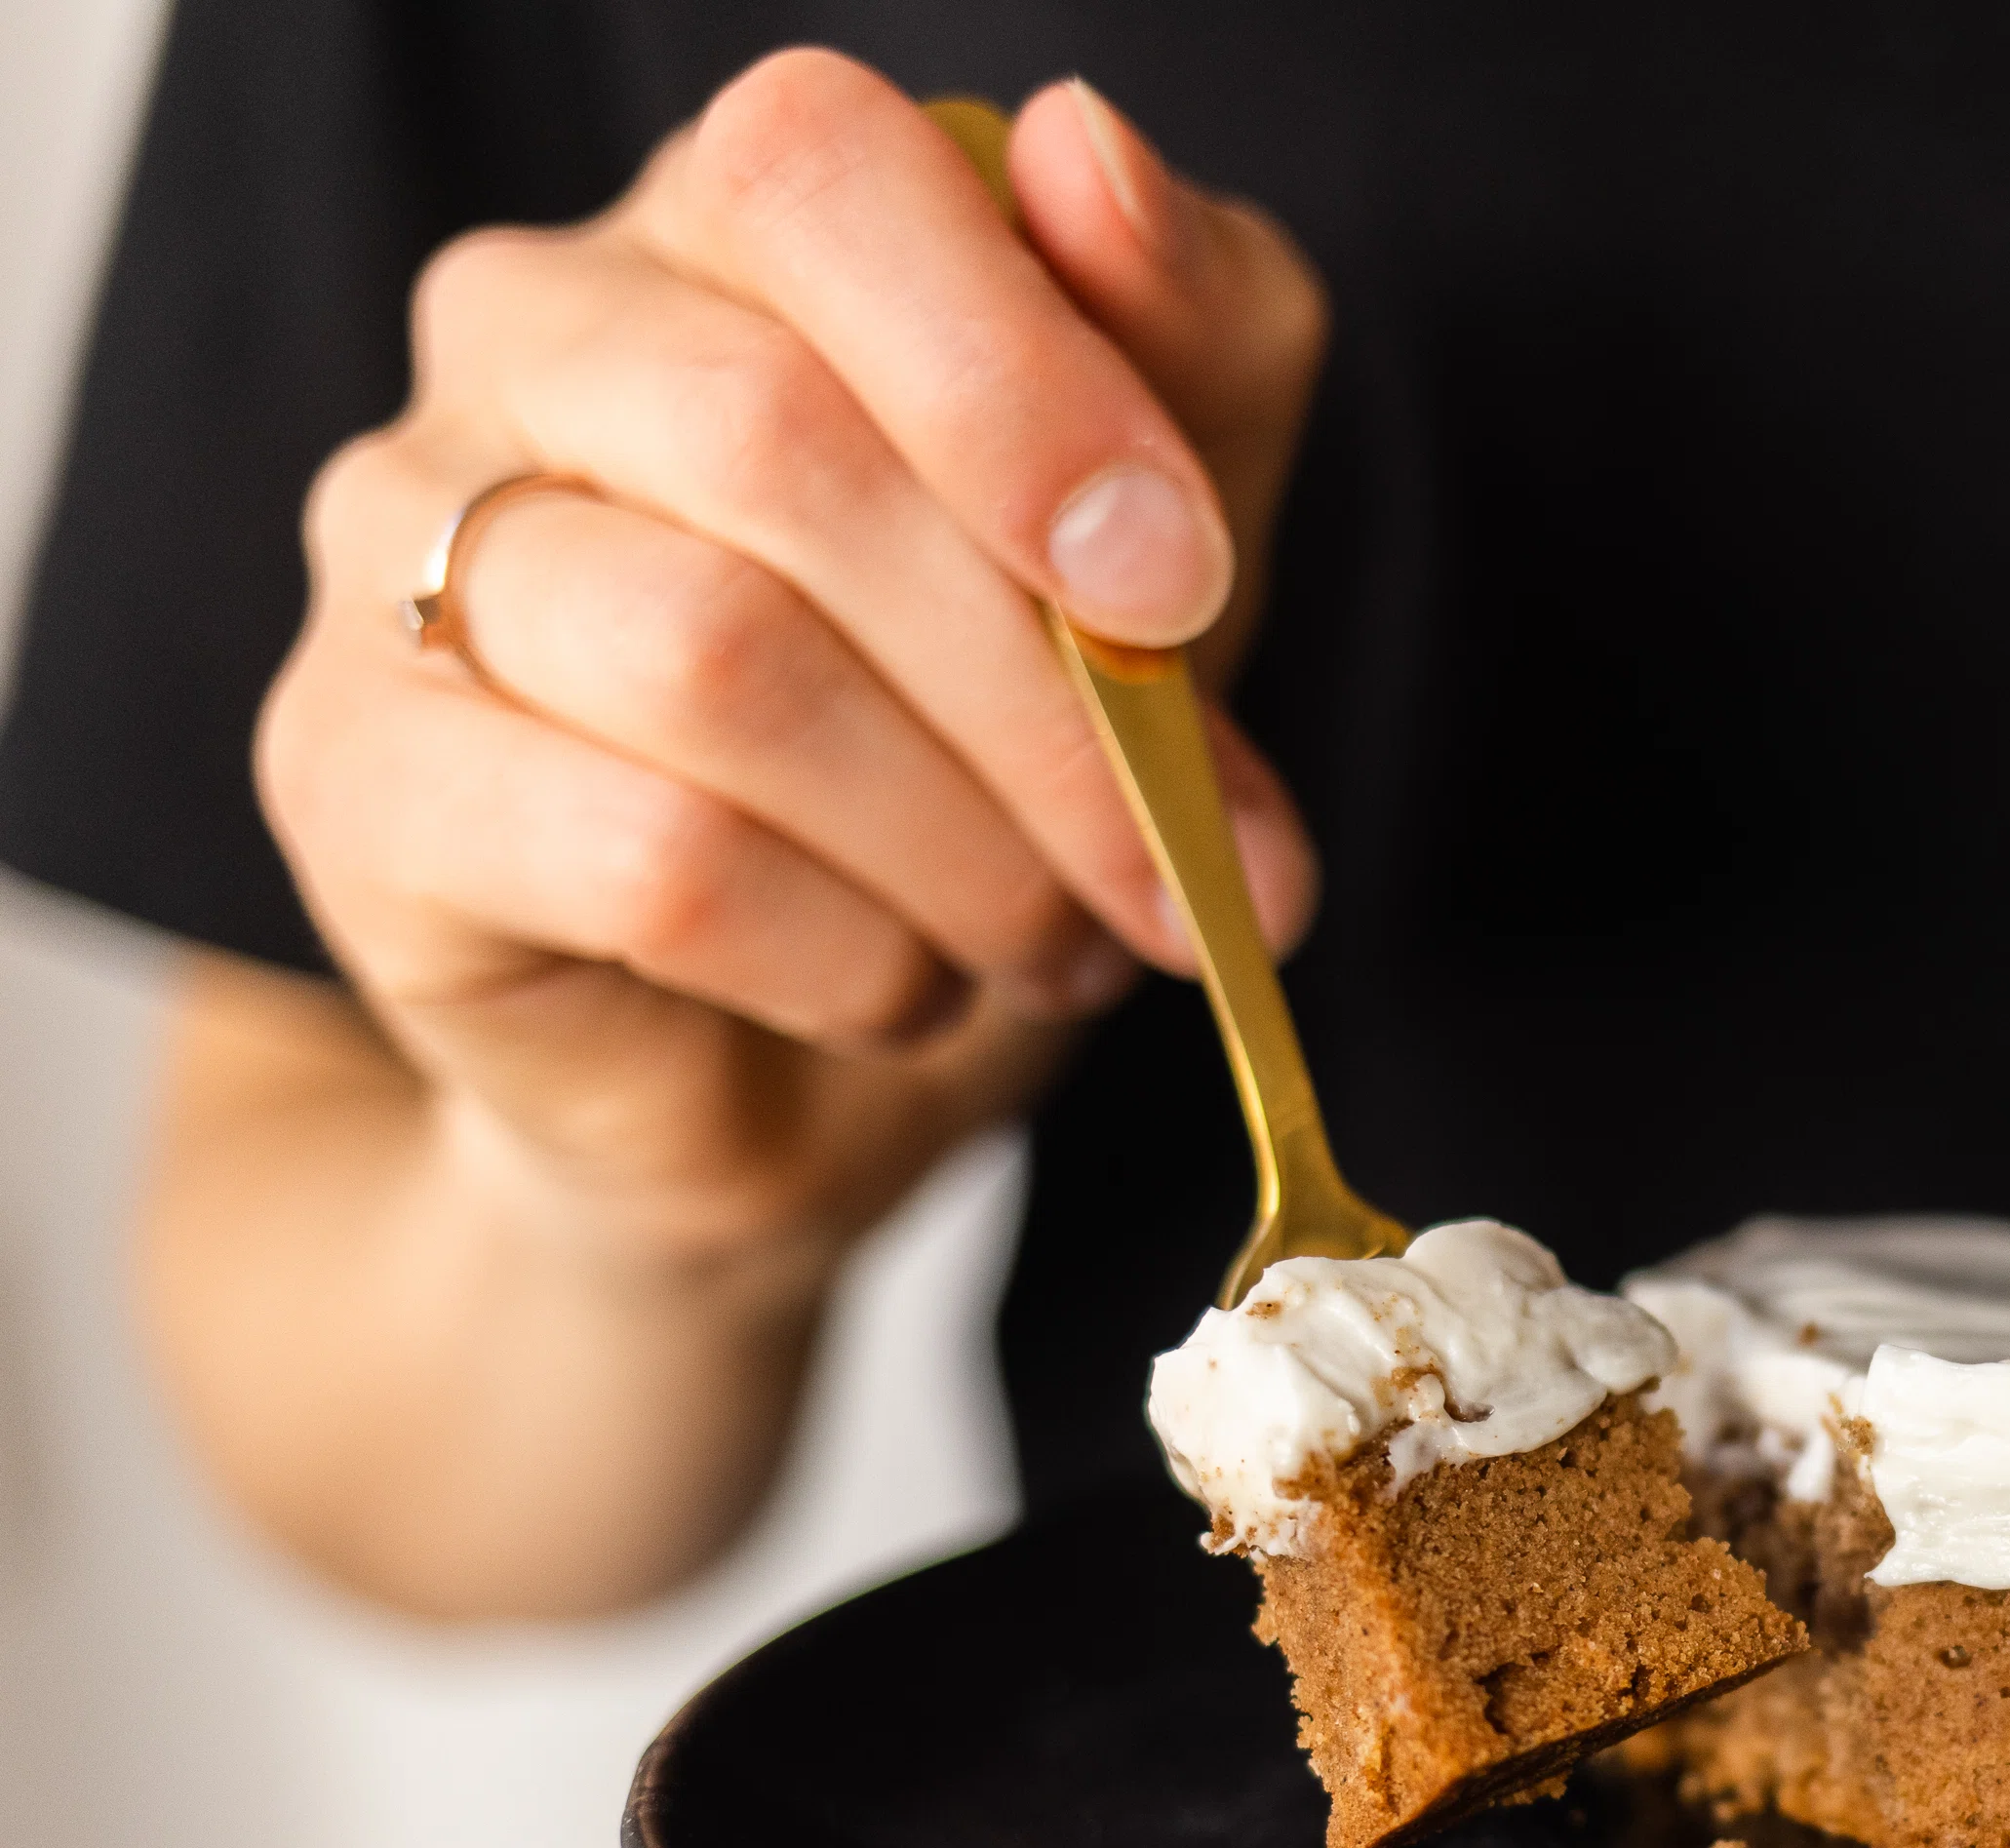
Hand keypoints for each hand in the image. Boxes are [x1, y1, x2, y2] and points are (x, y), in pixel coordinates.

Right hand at [254, 55, 1325, 1288]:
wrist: (808, 1060)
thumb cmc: (988, 752)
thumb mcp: (1169, 542)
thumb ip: (1191, 339)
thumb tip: (1097, 159)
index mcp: (722, 231)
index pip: (814, 164)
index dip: (1019, 376)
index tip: (1181, 585)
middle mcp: (523, 336)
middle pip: (778, 440)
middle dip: (1041, 695)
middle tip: (1172, 862)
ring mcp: (395, 543)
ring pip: (714, 660)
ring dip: (961, 846)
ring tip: (1053, 938)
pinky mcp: (353, 775)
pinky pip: (650, 856)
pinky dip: (848, 953)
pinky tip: (902, 986)